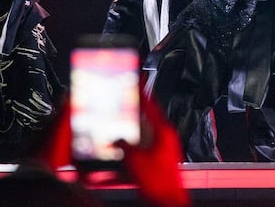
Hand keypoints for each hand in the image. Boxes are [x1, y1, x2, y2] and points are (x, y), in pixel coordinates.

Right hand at [114, 92, 189, 206]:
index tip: (138, 81)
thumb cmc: (159, 182)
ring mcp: (161, 153)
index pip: (151, 105)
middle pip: (143, 124)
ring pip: (138, 144)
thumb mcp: (134, 159)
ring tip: (108, 144)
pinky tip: (106, 171)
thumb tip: (115, 139)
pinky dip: (123, 164)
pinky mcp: (157, 166)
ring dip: (122, 146)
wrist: (168, 202)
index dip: (143, 92)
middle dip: (128, 121)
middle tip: (119, 110)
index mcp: (163, 132)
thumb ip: (122, 145)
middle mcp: (164, 139)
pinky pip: (136, 161)